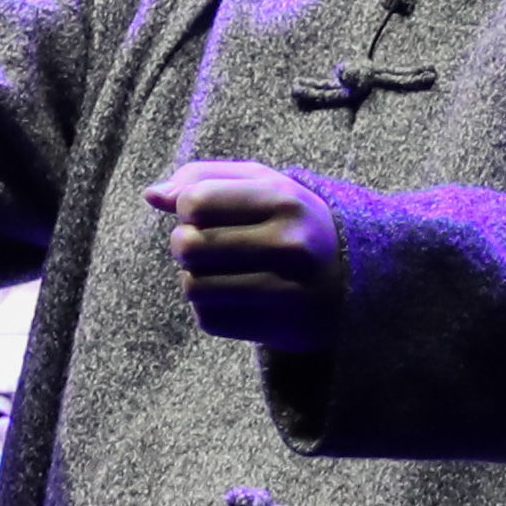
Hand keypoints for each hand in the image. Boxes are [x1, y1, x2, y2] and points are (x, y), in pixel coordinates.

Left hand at [148, 158, 339, 346]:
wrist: (355, 278)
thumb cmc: (294, 221)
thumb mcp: (263, 184)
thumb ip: (204, 177)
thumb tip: (151, 194)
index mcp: (284, 199)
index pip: (195, 201)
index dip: (186, 207)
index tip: (206, 213)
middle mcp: (289, 244)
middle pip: (187, 245)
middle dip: (186, 244)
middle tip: (210, 244)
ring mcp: (285, 290)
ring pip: (192, 285)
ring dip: (196, 277)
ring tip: (222, 270)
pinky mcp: (276, 328)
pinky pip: (207, 318)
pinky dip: (211, 307)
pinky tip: (237, 295)